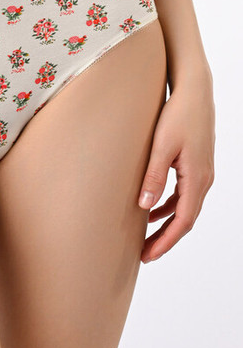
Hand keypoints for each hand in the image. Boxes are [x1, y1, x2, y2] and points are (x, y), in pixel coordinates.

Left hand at [138, 77, 214, 263]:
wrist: (194, 91)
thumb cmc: (178, 114)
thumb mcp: (161, 146)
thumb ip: (154, 176)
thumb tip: (145, 206)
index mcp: (197, 179)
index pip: (182, 221)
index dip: (165, 241)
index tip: (148, 255)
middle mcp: (204, 179)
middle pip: (185, 219)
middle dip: (165, 238)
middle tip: (144, 254)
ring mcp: (202, 172)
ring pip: (185, 208)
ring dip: (166, 223)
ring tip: (145, 236)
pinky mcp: (196, 165)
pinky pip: (184, 194)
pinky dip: (169, 206)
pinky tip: (151, 208)